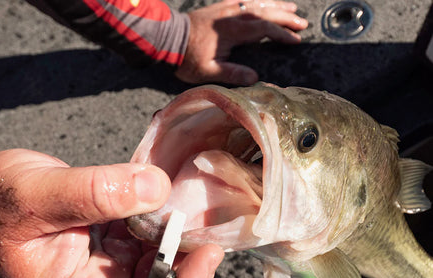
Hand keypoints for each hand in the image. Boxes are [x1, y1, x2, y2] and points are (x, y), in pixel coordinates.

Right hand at [0, 149, 223, 277]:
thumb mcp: (32, 196)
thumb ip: (90, 192)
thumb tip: (155, 188)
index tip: (204, 259)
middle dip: (189, 259)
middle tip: (204, 222)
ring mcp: (111, 262)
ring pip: (162, 258)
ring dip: (180, 234)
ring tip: (190, 202)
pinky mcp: (117, 239)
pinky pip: (151, 231)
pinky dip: (164, 214)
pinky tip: (170, 191)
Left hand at [175, 0, 307, 84]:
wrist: (168, 39)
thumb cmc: (187, 59)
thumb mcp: (208, 72)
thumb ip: (232, 74)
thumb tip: (255, 78)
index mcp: (232, 31)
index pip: (263, 29)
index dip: (281, 33)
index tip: (296, 39)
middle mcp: (231, 15)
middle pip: (264, 12)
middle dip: (285, 17)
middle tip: (302, 22)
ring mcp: (226, 8)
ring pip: (256, 3)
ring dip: (275, 5)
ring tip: (291, 7)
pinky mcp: (219, 7)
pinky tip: (263, 1)